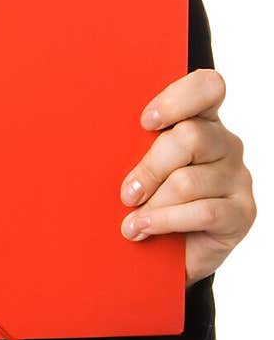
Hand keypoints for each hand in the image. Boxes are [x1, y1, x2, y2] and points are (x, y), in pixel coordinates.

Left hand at [119, 69, 255, 287]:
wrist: (170, 252)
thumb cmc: (150, 198)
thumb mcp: (139, 166)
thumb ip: (134, 145)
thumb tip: (96, 135)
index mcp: (202, 120)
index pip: (207, 87)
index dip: (177, 99)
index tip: (144, 122)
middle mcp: (225, 143)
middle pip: (190, 137)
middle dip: (150, 168)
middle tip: (127, 193)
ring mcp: (238, 177)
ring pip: (189, 181)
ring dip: (153, 204)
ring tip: (130, 223)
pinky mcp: (242, 212)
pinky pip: (202, 212)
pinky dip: (165, 221)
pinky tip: (144, 230)